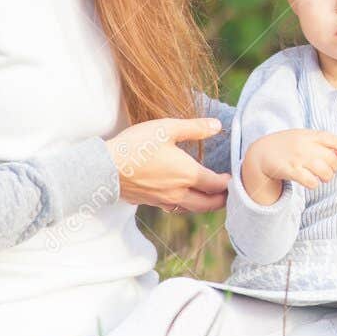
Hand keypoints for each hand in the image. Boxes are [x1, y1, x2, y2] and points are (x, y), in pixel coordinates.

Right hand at [106, 117, 230, 212]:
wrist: (104, 168)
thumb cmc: (136, 146)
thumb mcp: (167, 129)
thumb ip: (195, 128)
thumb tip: (218, 125)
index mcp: (187, 175)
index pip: (216, 185)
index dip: (228, 183)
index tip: (233, 177)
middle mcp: (179, 192)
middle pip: (208, 204)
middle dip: (222, 200)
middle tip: (229, 194)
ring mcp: (163, 200)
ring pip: (192, 209)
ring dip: (205, 205)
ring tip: (211, 197)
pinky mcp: (150, 202)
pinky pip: (175, 209)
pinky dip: (186, 206)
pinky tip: (183, 198)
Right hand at [244, 130, 336, 204]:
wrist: (259, 153)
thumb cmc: (285, 145)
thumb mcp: (301, 136)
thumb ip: (319, 142)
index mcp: (309, 135)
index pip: (333, 139)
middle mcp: (304, 145)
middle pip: (332, 159)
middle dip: (335, 167)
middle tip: (330, 171)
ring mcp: (297, 158)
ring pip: (324, 172)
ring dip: (327, 177)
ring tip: (323, 178)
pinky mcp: (290, 170)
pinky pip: (310, 181)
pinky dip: (314, 184)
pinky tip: (310, 182)